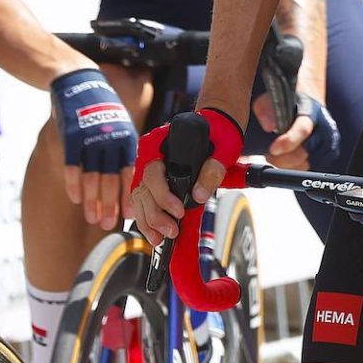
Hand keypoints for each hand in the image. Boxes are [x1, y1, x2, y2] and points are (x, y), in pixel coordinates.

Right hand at [50, 68, 139, 226]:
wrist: (80, 84)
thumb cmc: (104, 112)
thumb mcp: (121, 127)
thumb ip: (124, 152)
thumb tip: (130, 183)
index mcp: (127, 138)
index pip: (130, 172)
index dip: (129, 194)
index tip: (129, 215)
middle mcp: (111, 139)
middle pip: (111, 178)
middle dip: (110, 204)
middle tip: (108, 225)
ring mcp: (91, 138)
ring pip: (92, 175)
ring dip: (92, 199)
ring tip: (92, 218)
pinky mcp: (71, 136)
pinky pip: (73, 164)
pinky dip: (74, 183)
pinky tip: (76, 199)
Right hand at [127, 108, 245, 242]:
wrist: (219, 124)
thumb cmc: (219, 133)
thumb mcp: (223, 149)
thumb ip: (212, 170)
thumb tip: (198, 196)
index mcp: (159, 144)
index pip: (153, 174)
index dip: (164, 196)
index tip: (179, 211)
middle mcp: (149, 157)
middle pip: (142, 191)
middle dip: (155, 216)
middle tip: (172, 231)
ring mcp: (149, 169)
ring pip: (139, 200)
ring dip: (148, 222)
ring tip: (161, 238)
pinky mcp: (154, 181)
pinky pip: (144, 202)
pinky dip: (148, 218)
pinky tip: (156, 232)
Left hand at [254, 89, 339, 170]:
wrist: (308, 97)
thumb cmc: (290, 98)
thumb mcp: (273, 96)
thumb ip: (266, 108)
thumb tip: (269, 126)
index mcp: (311, 110)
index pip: (304, 129)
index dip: (288, 142)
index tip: (273, 149)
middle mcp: (323, 126)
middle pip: (305, 153)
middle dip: (283, 159)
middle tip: (269, 155)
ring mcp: (327, 141)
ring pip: (307, 164)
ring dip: (288, 165)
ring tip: (276, 156)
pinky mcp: (326, 152)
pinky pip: (309, 167)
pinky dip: (295, 167)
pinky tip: (286, 159)